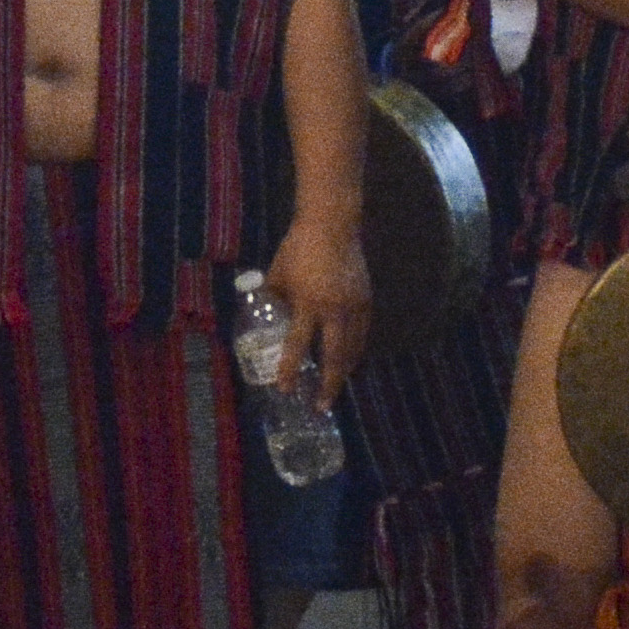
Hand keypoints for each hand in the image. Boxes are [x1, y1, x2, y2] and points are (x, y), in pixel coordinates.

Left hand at [270, 212, 373, 399]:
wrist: (333, 224)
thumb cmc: (298, 248)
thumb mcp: (277, 274)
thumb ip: (271, 298)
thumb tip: (260, 316)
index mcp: (309, 304)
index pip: (298, 345)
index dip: (289, 369)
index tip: (284, 389)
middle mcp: (336, 310)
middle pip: (335, 358)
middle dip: (328, 385)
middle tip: (321, 405)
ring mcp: (355, 306)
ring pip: (353, 349)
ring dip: (344, 371)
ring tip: (334, 388)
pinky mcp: (367, 300)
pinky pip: (363, 334)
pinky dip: (355, 350)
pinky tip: (349, 360)